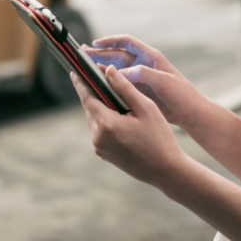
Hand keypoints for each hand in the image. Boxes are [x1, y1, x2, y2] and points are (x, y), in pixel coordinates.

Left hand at [71, 66, 187, 186]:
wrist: (165, 170)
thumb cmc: (159, 137)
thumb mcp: (145, 107)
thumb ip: (125, 88)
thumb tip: (109, 70)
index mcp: (107, 124)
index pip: (87, 97)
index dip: (81, 83)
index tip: (75, 71)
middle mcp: (98, 137)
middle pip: (90, 108)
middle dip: (93, 94)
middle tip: (97, 79)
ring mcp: (99, 147)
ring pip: (94, 120)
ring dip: (100, 107)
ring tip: (112, 96)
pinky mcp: (104, 154)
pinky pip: (100, 132)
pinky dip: (105, 121)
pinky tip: (118, 116)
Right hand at [83, 36, 207, 129]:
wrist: (190, 112)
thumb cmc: (181, 94)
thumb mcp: (164, 82)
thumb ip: (143, 74)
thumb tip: (121, 73)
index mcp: (150, 56)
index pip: (127, 42)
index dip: (110, 41)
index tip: (95, 43)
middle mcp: (142, 64)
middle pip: (117, 55)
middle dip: (99, 54)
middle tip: (82, 55)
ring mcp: (139, 78)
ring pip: (115, 69)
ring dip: (100, 67)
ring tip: (83, 67)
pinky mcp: (137, 90)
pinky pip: (118, 83)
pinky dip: (106, 82)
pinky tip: (96, 84)